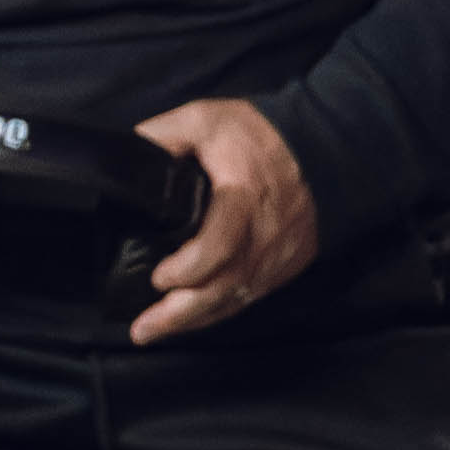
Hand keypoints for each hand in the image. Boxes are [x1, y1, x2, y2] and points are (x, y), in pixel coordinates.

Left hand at [126, 98, 317, 344]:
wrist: (325, 146)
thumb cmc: (259, 134)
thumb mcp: (204, 119)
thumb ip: (162, 136)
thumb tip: (125, 155)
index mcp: (243, 199)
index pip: (220, 244)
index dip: (189, 267)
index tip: (157, 277)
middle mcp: (264, 236)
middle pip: (225, 286)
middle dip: (181, 315)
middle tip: (141, 330)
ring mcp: (278, 255)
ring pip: (235, 298)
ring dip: (194, 319)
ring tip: (153, 331)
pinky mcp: (286, 263)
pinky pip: (249, 295)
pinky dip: (218, 311)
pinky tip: (190, 319)